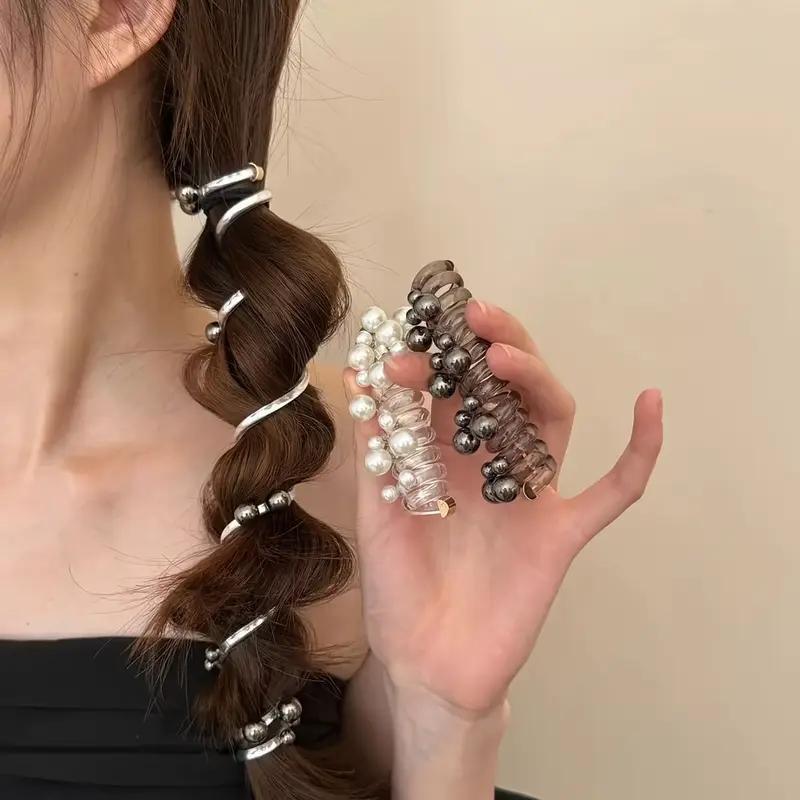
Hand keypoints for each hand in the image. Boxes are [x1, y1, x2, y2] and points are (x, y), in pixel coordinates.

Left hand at [344, 300, 662, 715]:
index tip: (400, 355)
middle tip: (469, 318)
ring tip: (505, 354)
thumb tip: (359, 377)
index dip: (430, 364)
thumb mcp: (377, 513)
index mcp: (444, 457)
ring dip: (536, 379)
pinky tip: (651, 404)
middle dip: (489, 348)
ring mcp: (530, 496)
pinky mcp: (560, 534)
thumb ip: (377, 450)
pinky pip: (612, 492)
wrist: (426, 666)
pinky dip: (639, 451)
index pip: (449, 390)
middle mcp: (491, 465)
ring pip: (551, 420)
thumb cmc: (398, 591)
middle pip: (505, 389)